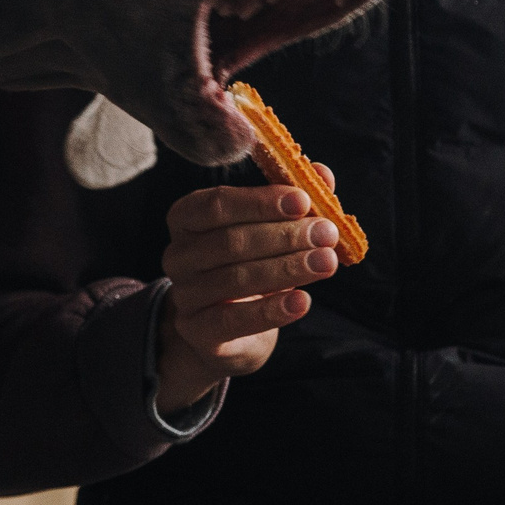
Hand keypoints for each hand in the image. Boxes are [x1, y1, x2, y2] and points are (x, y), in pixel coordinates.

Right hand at [154, 181, 340, 415]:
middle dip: (284, 236)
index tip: (304, 202)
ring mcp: (184, 294)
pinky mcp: (196, 330)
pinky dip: (271, 310)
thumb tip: (323, 174)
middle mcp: (177, 254)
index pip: (216, 204)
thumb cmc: (251, 265)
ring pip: (235, 278)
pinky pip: (233, 320)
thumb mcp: (270, 230)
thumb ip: (293, 201)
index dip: (260, 202)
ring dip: (286, 269)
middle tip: (327, 234)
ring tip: (327, 263)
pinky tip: (303, 301)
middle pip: (230, 241)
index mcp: (187, 218)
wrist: (231, 330)